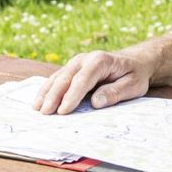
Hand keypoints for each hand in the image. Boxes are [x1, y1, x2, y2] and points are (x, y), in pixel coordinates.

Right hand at [35, 49, 150, 114]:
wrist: (133, 62)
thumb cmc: (134, 75)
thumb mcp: (133, 86)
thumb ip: (115, 93)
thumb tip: (95, 103)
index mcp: (100, 60)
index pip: (83, 79)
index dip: (71, 96)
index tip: (63, 111)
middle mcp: (84, 59)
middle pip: (65, 78)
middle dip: (54, 96)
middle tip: (45, 113)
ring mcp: (76, 62)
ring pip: (57, 77)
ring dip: (46, 93)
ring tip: (37, 108)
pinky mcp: (71, 69)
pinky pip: (57, 79)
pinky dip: (47, 90)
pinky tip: (39, 101)